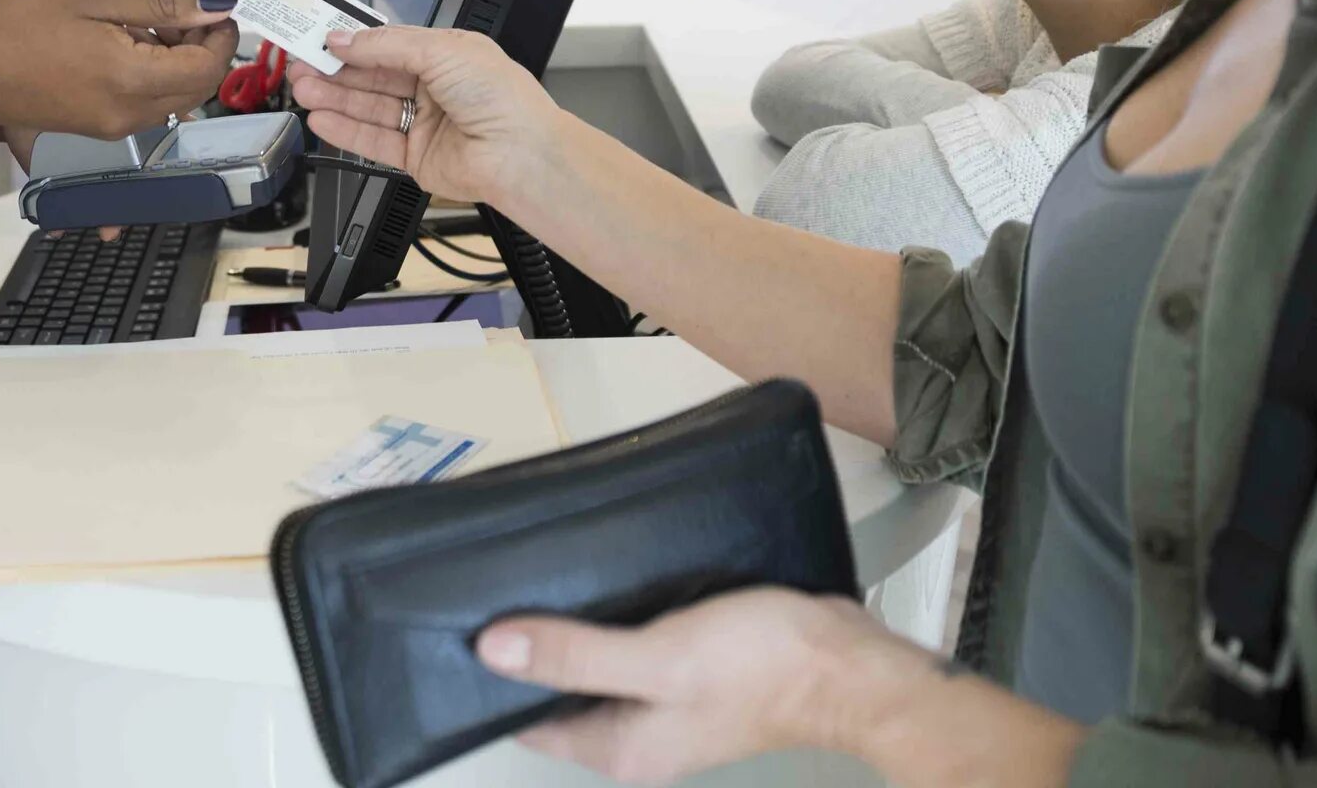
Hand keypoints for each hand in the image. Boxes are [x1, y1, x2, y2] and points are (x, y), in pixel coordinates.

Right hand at [0, 0, 237, 139]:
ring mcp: (115, 129)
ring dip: (176, 60)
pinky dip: (152, 75)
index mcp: (132, 81)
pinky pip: (148, 105)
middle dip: (201, 48)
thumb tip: (214, 8)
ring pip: (176, 98)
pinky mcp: (101, 131)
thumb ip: (161, 5)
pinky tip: (122, 47)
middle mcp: (130, 115)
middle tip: (175, 11)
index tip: (213, 7)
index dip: (221, 36)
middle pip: (198, 88)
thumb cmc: (20, 26)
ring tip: (139, 24)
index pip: (207, 68)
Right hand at [285, 24, 565, 208]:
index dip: (352, 40)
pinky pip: (373, 140)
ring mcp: (424, 123)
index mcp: (445, 54)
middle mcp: (434, 87)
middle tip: (301, 64)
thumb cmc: (502, 98)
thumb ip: (386, 45)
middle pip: (372, 76)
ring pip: (368, 108)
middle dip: (335, 70)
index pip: (387, 43)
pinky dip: (345, 130)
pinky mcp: (415, 156)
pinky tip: (322, 119)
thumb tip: (345, 38)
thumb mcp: (440, 50)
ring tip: (304, 89)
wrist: (520, 154)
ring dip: (334, 98)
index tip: (319, 36)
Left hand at [477, 587, 907, 781]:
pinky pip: (635, 643)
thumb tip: (490, 650)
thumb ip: (575, 654)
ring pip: (598, 663)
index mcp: (618, 748)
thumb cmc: (759, 667)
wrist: (851, 662)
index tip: (466, 621)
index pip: (529, 719)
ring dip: (574, 625)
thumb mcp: (658, 658)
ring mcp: (667, 703)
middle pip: (561, 690)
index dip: (496, 678)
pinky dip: (617, 614)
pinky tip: (605, 573)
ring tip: (539, 568)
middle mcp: (636, 734)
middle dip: (533, 645)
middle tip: (497, 581)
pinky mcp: (692, 669)